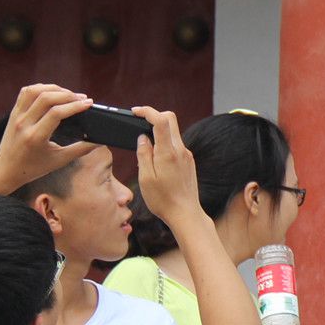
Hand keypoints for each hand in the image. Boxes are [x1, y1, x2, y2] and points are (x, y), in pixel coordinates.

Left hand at [0, 84, 97, 187]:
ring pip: (35, 91)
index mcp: (35, 137)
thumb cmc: (33, 167)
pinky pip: (26, 92)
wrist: (5, 169)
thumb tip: (99, 141)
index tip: (89, 103)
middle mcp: (24, 124)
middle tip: (82, 98)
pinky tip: (53, 93)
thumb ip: (81, 150)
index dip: (75, 105)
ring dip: (55, 88)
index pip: (57, 113)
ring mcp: (16, 116)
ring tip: (68, 94)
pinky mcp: (13, 112)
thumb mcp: (59, 160)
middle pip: (46, 98)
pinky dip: (41, 88)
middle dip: (68, 95)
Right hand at [133, 107, 200, 221]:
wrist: (185, 213)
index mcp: (169, 152)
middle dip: (154, 116)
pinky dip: (164, 143)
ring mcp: (186, 155)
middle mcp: (181, 150)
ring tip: (144, 148)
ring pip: (173, 132)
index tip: (135, 112)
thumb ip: (143, 154)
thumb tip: (143, 137)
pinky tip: (155, 158)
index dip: (148, 111)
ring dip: (158, 132)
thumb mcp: (146, 178)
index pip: (161, 120)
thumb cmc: (163, 199)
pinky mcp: (188, 161)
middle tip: (138, 123)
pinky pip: (175, 145)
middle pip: (170, 120)